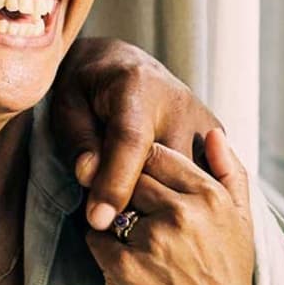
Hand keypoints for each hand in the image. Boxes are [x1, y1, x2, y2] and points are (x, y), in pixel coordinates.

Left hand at [49, 37, 220, 230]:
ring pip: (188, 181)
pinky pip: (201, 179)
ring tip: (132, 206)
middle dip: (136, 199)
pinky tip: (160, 201)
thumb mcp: (68, 106)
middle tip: (106, 214)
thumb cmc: (87, 88)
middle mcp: (178, 104)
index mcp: (137, 88)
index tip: (98, 220)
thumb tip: (89, 175)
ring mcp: (203, 121)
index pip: (130, 143)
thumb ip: (79, 139)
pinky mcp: (215, 136)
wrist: (122, 65)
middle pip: (165, 170)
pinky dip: (180, 194)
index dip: (113, 184)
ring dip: (160, 201)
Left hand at [84, 130, 262, 284]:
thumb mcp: (241, 219)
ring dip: (114, 215)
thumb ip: (229, 172)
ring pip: (110, 202)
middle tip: (134, 208)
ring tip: (135, 237)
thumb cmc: (227, 270)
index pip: (157, 154)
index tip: (142, 176)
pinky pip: (96, 236)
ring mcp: (152, 240)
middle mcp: (182, 214)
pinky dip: (102, 244)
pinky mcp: (125, 265)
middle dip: (126, 188)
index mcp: (210, 197)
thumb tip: (212, 133)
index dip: (143, 163)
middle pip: (130, 176)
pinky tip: (124, 259)